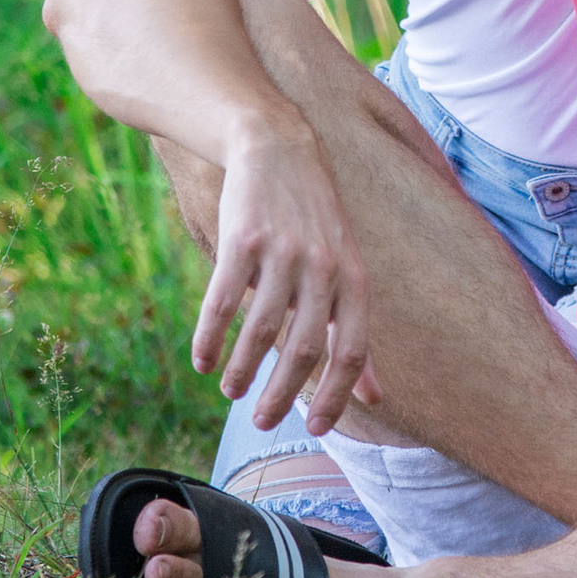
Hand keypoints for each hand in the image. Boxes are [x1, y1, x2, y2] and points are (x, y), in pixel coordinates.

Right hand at [193, 121, 378, 437]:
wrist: (276, 146)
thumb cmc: (314, 220)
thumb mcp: (347, 270)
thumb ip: (356, 332)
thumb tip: (375, 397)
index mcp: (353, 278)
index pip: (350, 350)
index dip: (335, 395)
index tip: (317, 431)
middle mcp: (323, 266)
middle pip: (304, 348)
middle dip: (282, 394)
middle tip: (262, 421)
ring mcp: (282, 251)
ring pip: (261, 329)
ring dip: (243, 370)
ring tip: (231, 390)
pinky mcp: (242, 238)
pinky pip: (222, 300)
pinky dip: (209, 337)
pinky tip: (201, 359)